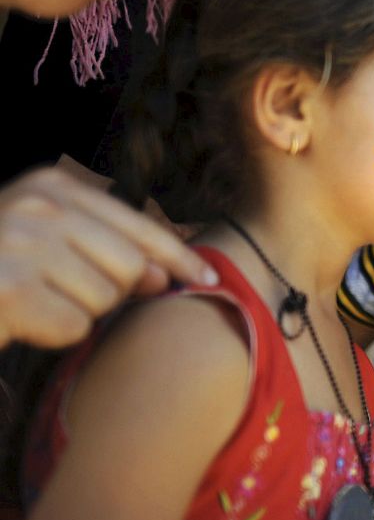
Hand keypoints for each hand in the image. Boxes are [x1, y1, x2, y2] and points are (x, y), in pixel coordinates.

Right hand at [0, 168, 215, 348]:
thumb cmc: (1, 275)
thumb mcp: (50, 245)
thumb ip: (109, 250)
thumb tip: (167, 275)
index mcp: (50, 184)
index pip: (137, 224)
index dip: (177, 256)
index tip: (207, 277)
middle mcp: (36, 204)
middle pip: (129, 267)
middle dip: (108, 293)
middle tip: (58, 293)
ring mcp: (20, 242)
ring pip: (104, 299)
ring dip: (74, 314)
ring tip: (34, 303)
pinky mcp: (10, 288)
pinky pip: (75, 326)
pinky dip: (52, 335)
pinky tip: (22, 322)